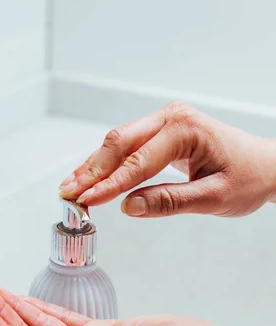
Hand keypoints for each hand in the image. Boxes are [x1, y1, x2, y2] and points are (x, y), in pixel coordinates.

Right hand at [59, 102, 275, 217]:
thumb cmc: (247, 177)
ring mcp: (164, 122)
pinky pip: (128, 145)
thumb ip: (169, 202)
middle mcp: (171, 118)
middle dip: (92, 171)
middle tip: (68, 194)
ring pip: (118, 142)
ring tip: (71, 187)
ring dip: (94, 166)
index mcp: (185, 129)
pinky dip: (107, 163)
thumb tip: (128, 207)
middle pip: (119, 142)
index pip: (137, 161)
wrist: (264, 166)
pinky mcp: (161, 131)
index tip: (86, 201)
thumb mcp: (213, 198)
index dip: (109, 185)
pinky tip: (90, 176)